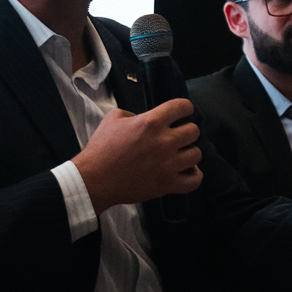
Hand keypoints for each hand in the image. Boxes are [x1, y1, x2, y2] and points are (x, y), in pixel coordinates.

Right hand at [73, 98, 202, 213]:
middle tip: (178, 136)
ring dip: (189, 152)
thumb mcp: (113, 119)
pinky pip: (195, 180)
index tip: (184, 112)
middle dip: (187, 131)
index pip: (182, 107)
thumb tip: (142, 118)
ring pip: (196, 154)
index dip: (185, 108)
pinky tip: (185, 171)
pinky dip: (194, 175)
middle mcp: (164, 142)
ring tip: (180, 154)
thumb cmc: (101, 148)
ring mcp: (168, 165)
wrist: (95, 179)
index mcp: (151, 122)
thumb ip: (132, 114)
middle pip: (194, 131)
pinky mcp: (167, 184)